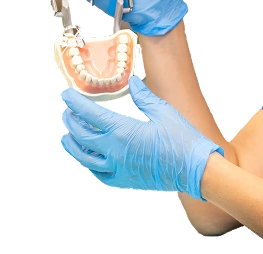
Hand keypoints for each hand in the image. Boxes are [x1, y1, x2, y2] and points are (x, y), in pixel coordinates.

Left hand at [60, 76, 223, 200]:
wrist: (195, 170)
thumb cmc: (182, 140)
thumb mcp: (163, 111)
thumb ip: (144, 97)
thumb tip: (134, 82)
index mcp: (123, 132)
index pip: (90, 115)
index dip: (75, 103)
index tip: (66, 95)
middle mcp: (115, 152)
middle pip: (82, 136)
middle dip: (71, 123)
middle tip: (68, 113)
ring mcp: (118, 169)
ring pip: (85, 158)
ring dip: (74, 146)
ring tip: (67, 137)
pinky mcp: (125, 180)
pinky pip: (100, 173)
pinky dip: (90, 165)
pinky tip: (89, 159)